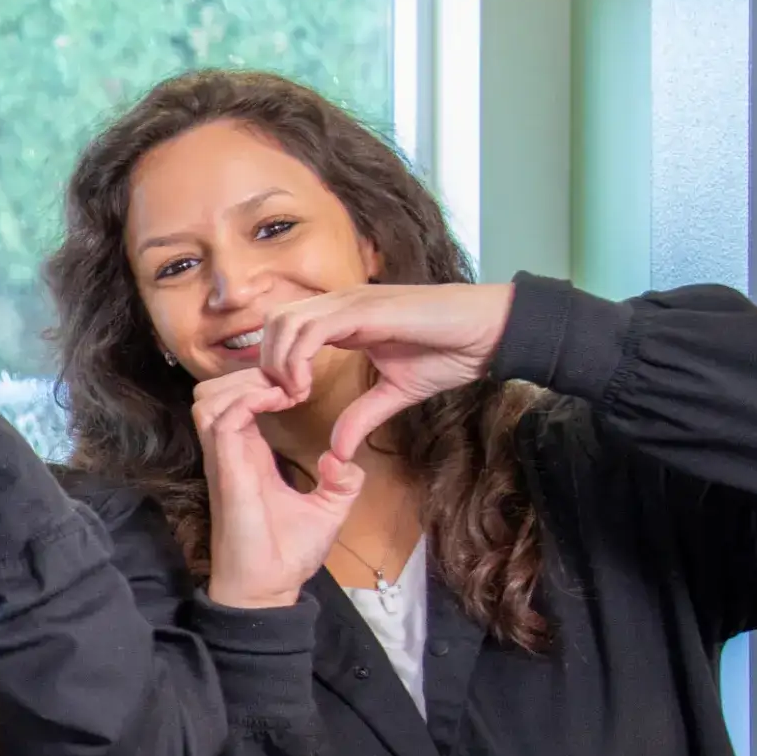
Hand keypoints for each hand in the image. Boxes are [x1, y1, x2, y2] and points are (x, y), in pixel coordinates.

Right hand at [193, 369, 360, 608]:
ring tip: (280, 391)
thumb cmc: (288, 553)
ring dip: (243, 384)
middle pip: (212, 391)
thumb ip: (340, 482)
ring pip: (208, 398)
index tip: (297, 387)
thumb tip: (343, 458)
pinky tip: (280, 401)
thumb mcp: (329, 509)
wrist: (269, 586)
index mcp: (248, 455)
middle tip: (286, 382)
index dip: (259, 382)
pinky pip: (223, 418)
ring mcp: (223, 459)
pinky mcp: (226, 469)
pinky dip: (249, 399)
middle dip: (246, 373)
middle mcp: (229, 451)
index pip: (234, 401)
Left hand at [248, 282, 510, 460]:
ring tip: (295, 395)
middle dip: (266, 363)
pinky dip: (298, 358)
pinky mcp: (365, 308)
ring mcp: (350, 302)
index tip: (284, 402)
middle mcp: (339, 304)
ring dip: (279, 362)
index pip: (284, 331)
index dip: (274, 366)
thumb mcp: (395, 393)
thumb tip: (337, 453)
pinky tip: (305, 387)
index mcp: (342, 319)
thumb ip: (362, 416)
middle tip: (284, 400)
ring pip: (285, 322)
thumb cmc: (448, 353)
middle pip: (274, 323)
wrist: (490, 333)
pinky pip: (311, 329)